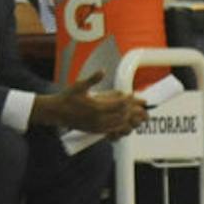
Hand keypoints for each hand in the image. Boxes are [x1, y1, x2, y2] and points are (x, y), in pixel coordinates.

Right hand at [31, 71, 146, 137]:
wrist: (57, 113)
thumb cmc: (67, 98)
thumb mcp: (79, 85)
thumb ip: (93, 79)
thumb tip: (102, 71)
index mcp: (96, 107)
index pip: (120, 104)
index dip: (130, 100)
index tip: (136, 96)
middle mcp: (99, 119)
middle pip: (124, 116)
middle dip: (136, 113)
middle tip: (146, 110)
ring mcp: (98, 127)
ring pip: (121, 126)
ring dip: (132, 122)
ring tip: (141, 119)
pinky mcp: (96, 132)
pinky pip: (114, 132)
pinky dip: (123, 129)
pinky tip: (128, 126)